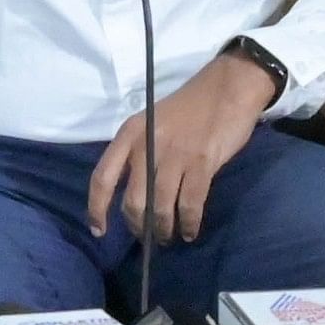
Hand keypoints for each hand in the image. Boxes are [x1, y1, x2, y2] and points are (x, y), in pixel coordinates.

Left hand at [86, 54, 277, 243]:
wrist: (226, 88)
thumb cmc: (189, 108)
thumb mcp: (152, 123)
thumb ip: (138, 153)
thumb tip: (134, 196)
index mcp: (129, 134)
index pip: (102, 178)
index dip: (97, 209)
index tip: (100, 230)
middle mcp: (146, 145)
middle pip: (132, 201)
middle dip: (139, 226)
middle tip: (148, 236)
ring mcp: (174, 155)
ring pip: (160, 207)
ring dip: (163, 229)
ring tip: (169, 237)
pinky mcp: (201, 163)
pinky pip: (189, 205)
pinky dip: (188, 224)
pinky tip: (189, 231)